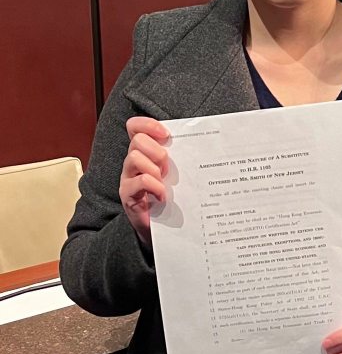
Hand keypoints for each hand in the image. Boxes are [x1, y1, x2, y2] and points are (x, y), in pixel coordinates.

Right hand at [119, 117, 169, 246]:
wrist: (161, 229)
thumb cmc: (170, 195)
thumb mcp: (174, 171)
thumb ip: (179, 155)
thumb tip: (203, 140)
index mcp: (144, 151)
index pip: (135, 127)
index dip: (148, 124)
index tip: (167, 134)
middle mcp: (132, 162)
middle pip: (137, 140)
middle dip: (157, 151)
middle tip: (168, 168)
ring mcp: (128, 178)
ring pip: (134, 158)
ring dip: (154, 168)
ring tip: (164, 181)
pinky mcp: (127, 195)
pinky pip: (139, 181)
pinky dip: (154, 187)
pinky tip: (162, 196)